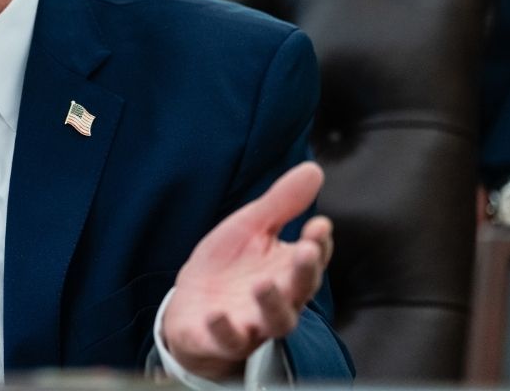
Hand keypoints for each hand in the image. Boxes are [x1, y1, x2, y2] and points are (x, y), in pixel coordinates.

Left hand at [162, 161, 333, 378]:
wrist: (191, 310)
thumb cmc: (229, 267)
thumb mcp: (250, 228)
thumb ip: (281, 204)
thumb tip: (314, 169)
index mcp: (287, 270)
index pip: (312, 257)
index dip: (318, 243)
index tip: (319, 224)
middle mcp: (278, 300)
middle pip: (300, 290)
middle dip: (304, 271)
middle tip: (304, 250)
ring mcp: (253, 323)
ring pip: (275, 322)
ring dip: (271, 304)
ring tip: (262, 284)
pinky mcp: (221, 340)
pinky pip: (228, 340)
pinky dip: (225, 330)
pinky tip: (216, 315)